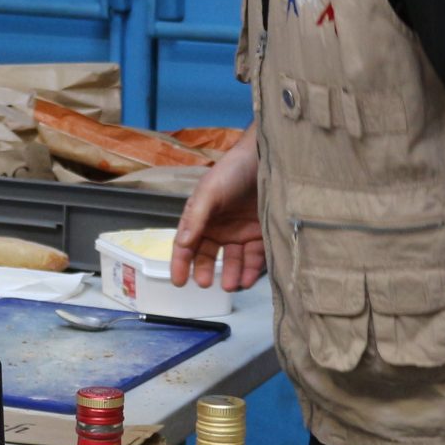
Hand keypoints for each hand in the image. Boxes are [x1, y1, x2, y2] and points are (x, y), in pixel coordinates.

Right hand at [173, 130, 263, 290]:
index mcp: (200, 218)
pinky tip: (249, 279)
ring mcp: (240, 233)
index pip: (186, 245)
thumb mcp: (209, 192)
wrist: (266, 159)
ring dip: (231, 275)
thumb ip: (196, 217)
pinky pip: (255, 259)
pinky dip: (251, 271)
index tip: (178, 282)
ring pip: (233, 261)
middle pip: (208, 257)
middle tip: (206, 284)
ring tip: (231, 285)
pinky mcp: (261, 235)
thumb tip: (183, 243)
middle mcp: (219, 229)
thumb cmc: (232, 172)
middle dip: (206, 271)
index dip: (180, 263)